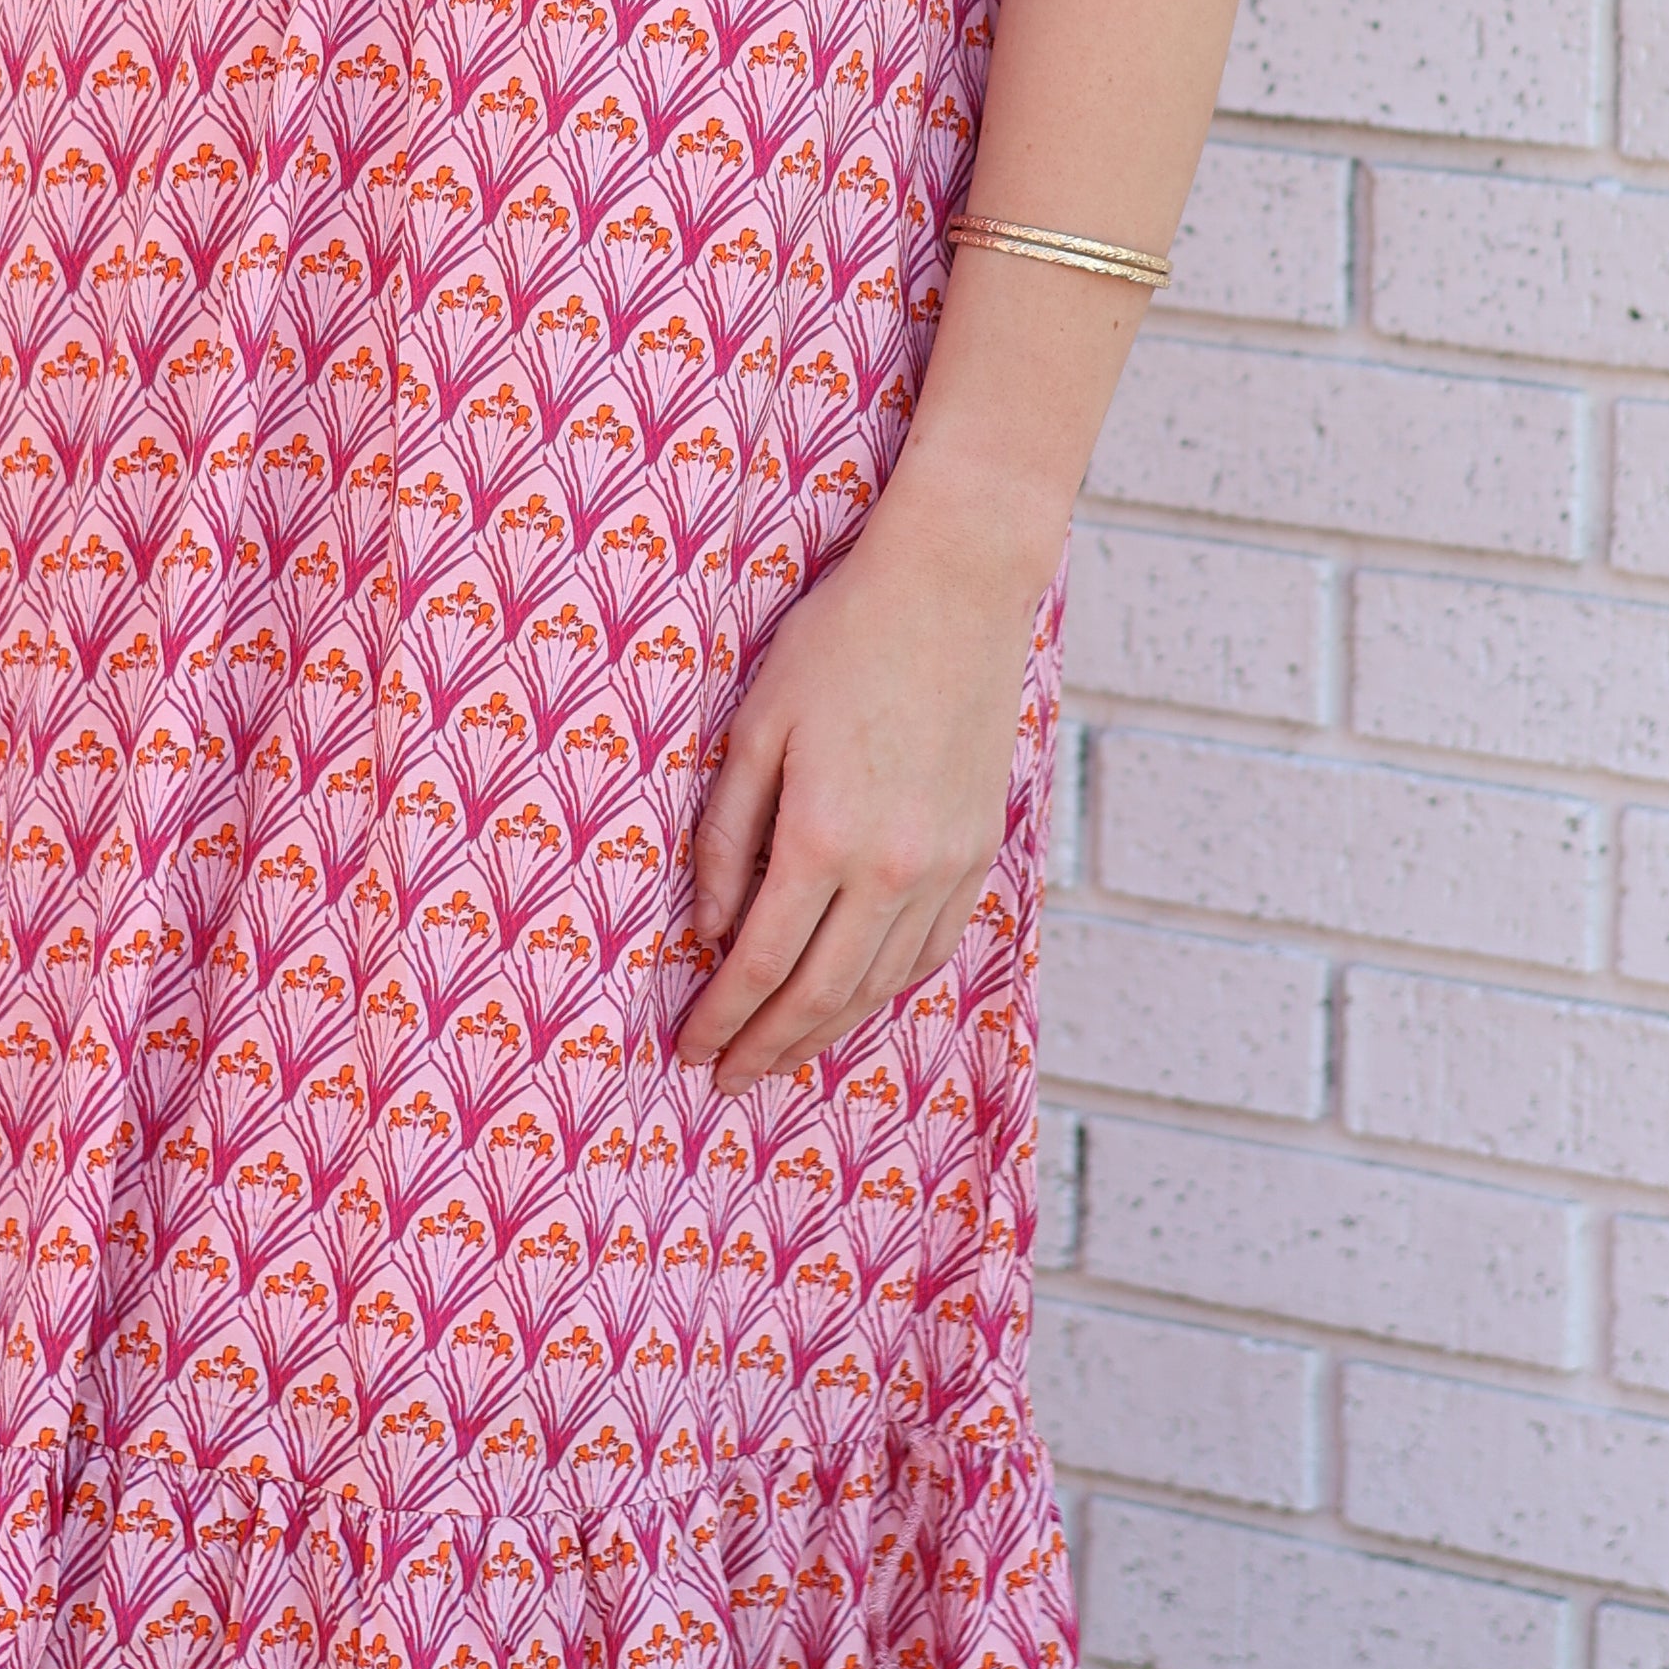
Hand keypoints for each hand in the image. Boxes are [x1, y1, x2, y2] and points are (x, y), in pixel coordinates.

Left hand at [675, 474, 1057, 1094]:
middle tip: (725, 1078)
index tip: (690, 1048)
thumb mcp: (754, 728)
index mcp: (824, 835)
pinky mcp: (978, 851)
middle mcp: (892, 867)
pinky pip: (930, 949)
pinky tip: (854, 999)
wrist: (955, 590)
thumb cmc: (839, 642)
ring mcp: (946, 865)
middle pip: (821, 993)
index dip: (721, 1017)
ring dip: (825, 1031)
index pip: (760, 962)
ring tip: (781, 1055)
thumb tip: (708, 930)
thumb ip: (726, 837)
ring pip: (879, 984)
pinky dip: (885, 988)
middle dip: (767, 1046)